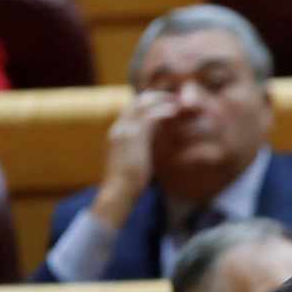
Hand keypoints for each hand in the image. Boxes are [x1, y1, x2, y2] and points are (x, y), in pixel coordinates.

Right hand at [91, 88, 179, 227]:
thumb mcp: (129, 164)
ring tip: (177, 102)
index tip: (160, 104)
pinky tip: (174, 111)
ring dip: (161, 101)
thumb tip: (141, 155)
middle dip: (154, 97)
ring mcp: (125, 131)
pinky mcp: (135, 137)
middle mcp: (118, 129)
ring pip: (143, 105)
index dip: (146, 105)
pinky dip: (163, 111)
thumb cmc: (124, 185)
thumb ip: (134, 153)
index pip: (130, 111)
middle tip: (172, 98)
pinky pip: (150, 116)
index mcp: (115, 134)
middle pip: (135, 103)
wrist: (117, 193)